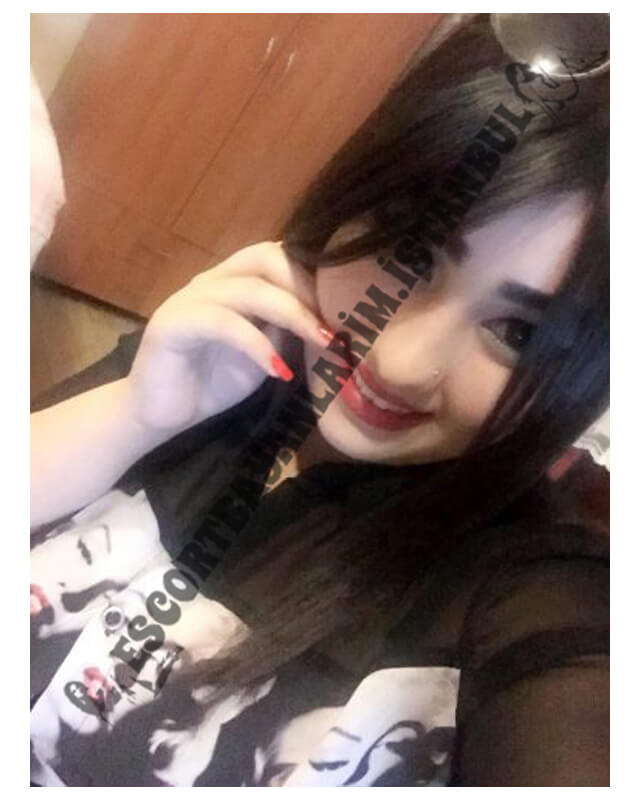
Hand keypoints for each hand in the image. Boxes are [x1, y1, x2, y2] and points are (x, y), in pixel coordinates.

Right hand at [124, 241, 333, 432]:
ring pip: (249, 289)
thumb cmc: (212, 383)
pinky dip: (257, 345)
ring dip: (293, 314)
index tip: (344, 308)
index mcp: (233, 282)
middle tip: (333, 321)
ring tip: (321, 342)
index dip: (313, 275)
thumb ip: (286, 331)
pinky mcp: (172, 324)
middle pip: (265, 258)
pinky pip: (223, 324)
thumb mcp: (264, 354)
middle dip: (306, 286)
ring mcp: (189, 299)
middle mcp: (211, 281)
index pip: (277, 256)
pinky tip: (279, 369)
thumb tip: (328, 321)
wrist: (161, 416)